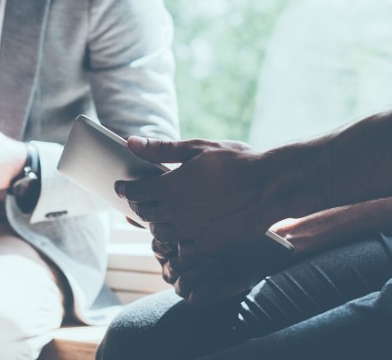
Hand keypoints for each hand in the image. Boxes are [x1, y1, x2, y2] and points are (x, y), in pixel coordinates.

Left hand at [115, 137, 283, 260]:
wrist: (271, 186)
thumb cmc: (237, 161)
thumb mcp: (198, 148)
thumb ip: (162, 149)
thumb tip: (130, 143)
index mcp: (170, 187)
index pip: (134, 192)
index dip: (124, 188)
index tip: (120, 185)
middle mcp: (176, 212)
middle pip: (144, 212)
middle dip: (137, 204)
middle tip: (138, 198)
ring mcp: (191, 231)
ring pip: (160, 233)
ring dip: (156, 223)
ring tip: (160, 213)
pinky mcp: (208, 245)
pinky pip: (182, 250)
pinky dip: (177, 242)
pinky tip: (183, 232)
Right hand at [153, 238, 256, 307]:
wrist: (248, 253)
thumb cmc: (223, 232)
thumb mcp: (205, 227)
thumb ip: (188, 228)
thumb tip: (181, 234)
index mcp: (164, 247)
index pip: (160, 245)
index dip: (177, 240)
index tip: (196, 232)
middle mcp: (169, 267)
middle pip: (174, 265)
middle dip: (194, 256)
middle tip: (211, 246)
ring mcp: (180, 284)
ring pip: (184, 282)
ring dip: (203, 269)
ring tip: (219, 259)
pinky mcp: (194, 299)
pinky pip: (196, 296)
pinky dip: (211, 282)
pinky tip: (223, 270)